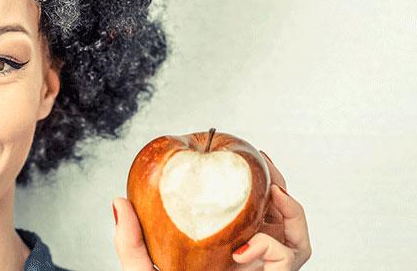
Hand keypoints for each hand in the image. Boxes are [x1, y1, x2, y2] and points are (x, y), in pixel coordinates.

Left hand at [112, 150, 310, 270]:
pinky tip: (246, 245)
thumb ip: (130, 240)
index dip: (256, 184)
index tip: (246, 158)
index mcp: (225, 252)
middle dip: (282, 187)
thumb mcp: (144, 270)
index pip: (251, 213)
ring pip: (298, 240)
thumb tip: (118, 200)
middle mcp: (250, 264)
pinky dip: (273, 248)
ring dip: (293, 211)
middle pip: (282, 219)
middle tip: (267, 165)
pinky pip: (289, 261)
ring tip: (274, 192)